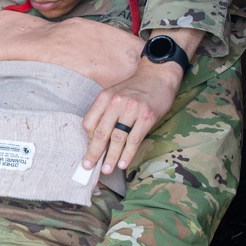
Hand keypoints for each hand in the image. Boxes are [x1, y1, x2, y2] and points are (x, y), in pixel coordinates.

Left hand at [80, 60, 179, 174]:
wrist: (157, 76)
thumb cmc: (134, 89)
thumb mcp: (114, 94)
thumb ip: (105, 113)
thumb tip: (97, 139)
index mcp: (104, 97)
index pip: (89, 122)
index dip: (88, 139)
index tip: (89, 151)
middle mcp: (116, 103)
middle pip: (101, 133)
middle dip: (94, 153)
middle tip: (88, 167)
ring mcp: (132, 109)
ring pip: (118, 138)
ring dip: (111, 157)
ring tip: (107, 170)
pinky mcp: (147, 117)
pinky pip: (134, 139)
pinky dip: (127, 154)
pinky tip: (123, 163)